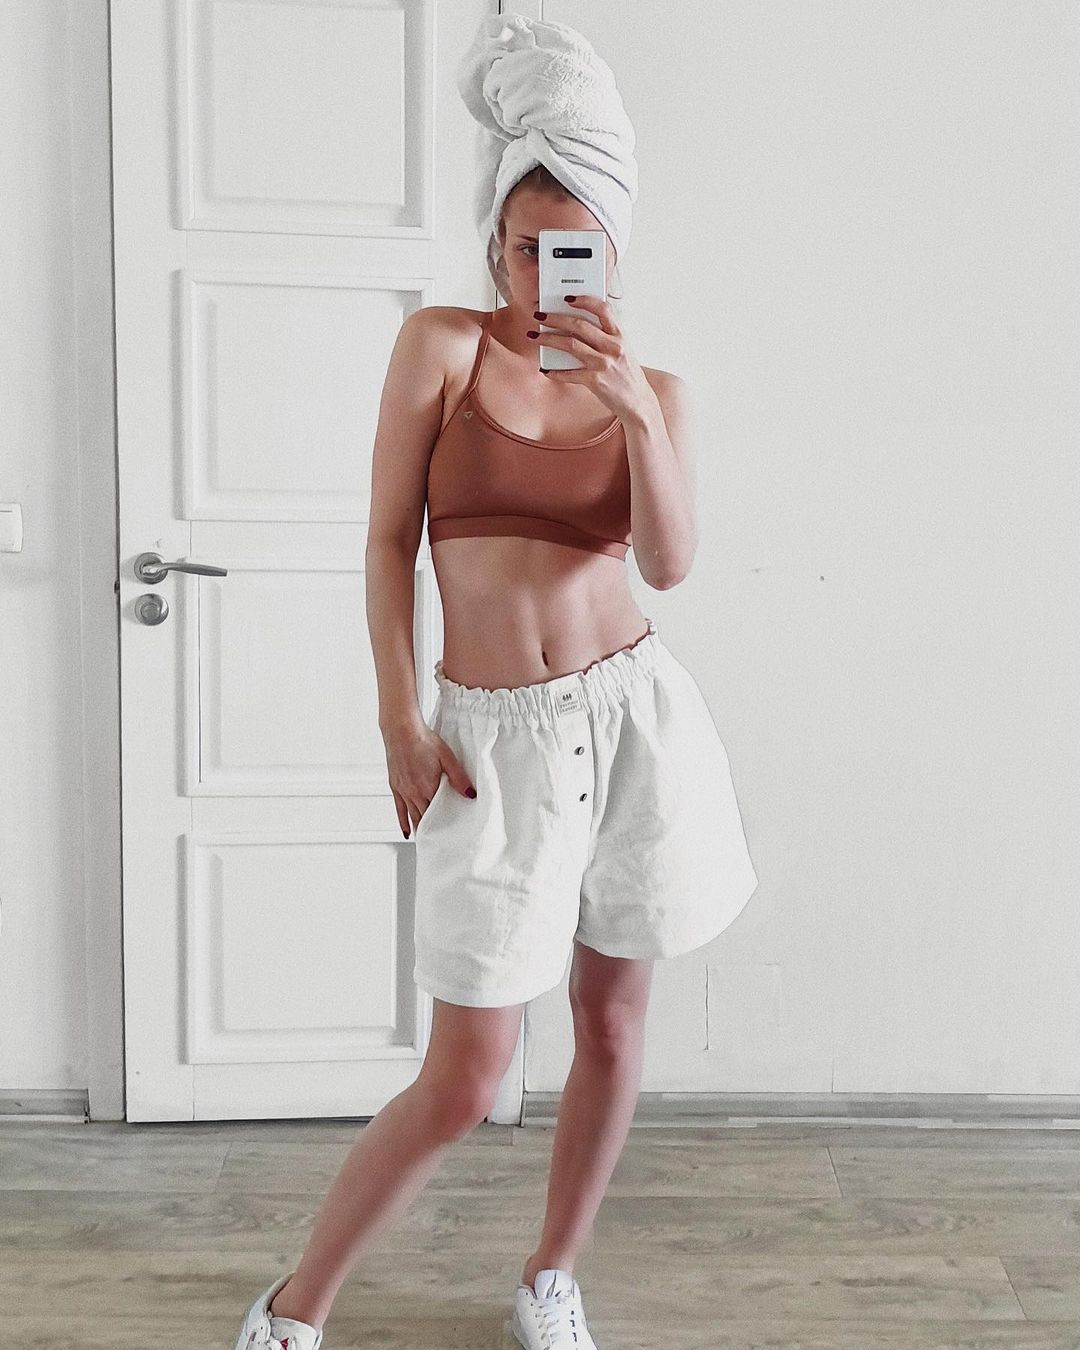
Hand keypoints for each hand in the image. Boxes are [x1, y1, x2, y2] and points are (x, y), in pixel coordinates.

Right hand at [383, 724, 475, 838]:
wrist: (401, 730)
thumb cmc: (423, 740)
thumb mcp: (447, 758)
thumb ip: (459, 778)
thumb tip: (471, 795)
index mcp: (428, 788)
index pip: (438, 814)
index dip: (444, 826)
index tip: (451, 837)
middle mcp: (414, 793)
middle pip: (425, 818)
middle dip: (432, 832)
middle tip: (440, 844)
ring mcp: (403, 791)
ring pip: (412, 816)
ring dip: (419, 829)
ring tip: (426, 841)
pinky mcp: (395, 786)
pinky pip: (399, 809)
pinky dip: (403, 822)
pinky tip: (407, 831)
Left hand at [531, 295, 654, 421]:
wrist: (638, 402)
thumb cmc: (626, 374)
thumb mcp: (623, 350)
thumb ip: (606, 336)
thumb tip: (576, 326)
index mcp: (620, 335)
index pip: (603, 309)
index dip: (584, 300)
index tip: (567, 298)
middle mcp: (613, 347)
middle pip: (579, 325)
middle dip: (555, 318)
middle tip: (540, 316)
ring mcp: (604, 364)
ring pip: (570, 345)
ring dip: (548, 339)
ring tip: (535, 337)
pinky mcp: (595, 381)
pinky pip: (569, 373)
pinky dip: (555, 371)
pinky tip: (545, 368)